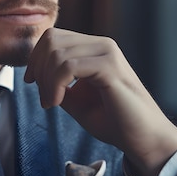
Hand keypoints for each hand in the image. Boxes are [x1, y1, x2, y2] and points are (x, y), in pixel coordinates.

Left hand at [24, 28, 176, 175]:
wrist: (144, 139)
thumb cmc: (114, 121)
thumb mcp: (77, 99)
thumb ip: (58, 82)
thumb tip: (36, 73)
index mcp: (95, 48)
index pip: (53, 36)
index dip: (35, 58)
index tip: (32, 83)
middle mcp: (102, 44)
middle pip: (51, 39)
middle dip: (38, 69)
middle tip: (44, 97)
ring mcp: (107, 53)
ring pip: (57, 52)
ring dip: (45, 81)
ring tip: (51, 103)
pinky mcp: (109, 67)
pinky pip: (68, 66)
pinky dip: (54, 85)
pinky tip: (56, 103)